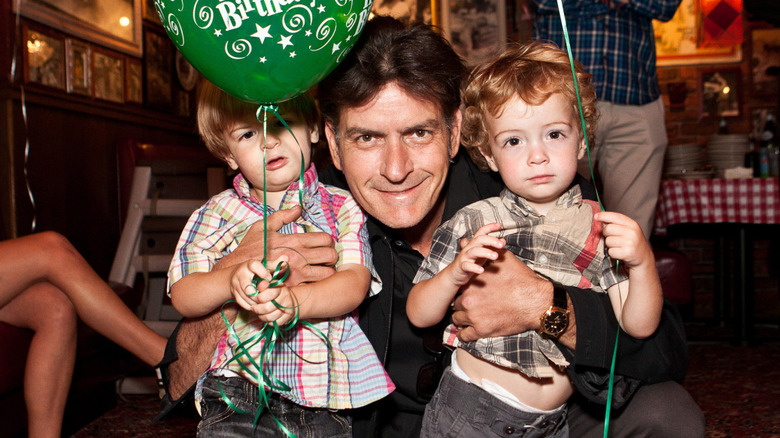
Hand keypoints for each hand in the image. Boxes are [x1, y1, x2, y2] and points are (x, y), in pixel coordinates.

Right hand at [215, 206, 337, 284]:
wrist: (239, 273)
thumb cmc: (250, 249)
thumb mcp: (263, 227)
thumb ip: (282, 216)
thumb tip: (298, 208)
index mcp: (294, 240)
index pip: (325, 239)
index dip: (329, 241)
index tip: (324, 245)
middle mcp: (299, 257)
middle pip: (332, 256)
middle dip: (332, 256)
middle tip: (327, 258)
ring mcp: (297, 274)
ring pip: (328, 273)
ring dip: (328, 271)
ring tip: (323, 269)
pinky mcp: (294, 287)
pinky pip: (315, 286)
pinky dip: (318, 283)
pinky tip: (313, 280)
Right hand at [228, 256, 294, 323]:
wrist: (237, 275)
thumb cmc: (256, 271)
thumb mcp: (265, 266)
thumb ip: (275, 264)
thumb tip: (286, 257)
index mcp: (249, 265)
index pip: (254, 266)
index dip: (262, 272)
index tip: (269, 278)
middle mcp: (240, 274)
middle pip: (247, 286)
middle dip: (258, 293)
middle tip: (265, 295)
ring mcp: (235, 284)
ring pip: (245, 296)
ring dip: (256, 301)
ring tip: (263, 301)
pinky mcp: (234, 293)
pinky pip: (242, 302)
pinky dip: (250, 305)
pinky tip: (257, 305)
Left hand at [251, 285, 295, 325]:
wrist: (289, 300)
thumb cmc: (274, 292)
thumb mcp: (268, 286)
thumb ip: (262, 285)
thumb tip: (259, 286)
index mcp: (280, 287)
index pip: (269, 293)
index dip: (259, 298)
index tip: (256, 299)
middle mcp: (285, 297)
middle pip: (267, 308)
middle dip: (257, 309)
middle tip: (253, 307)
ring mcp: (288, 308)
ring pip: (269, 317)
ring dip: (261, 316)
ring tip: (260, 312)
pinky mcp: (288, 317)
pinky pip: (274, 323)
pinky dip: (268, 321)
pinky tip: (267, 316)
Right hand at [447, 223, 504, 285]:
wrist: (455, 274)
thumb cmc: (470, 262)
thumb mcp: (482, 253)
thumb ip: (492, 247)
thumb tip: (503, 241)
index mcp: (474, 243)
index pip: (481, 232)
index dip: (489, 227)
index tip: (499, 225)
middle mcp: (469, 247)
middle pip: (479, 239)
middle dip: (491, 240)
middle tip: (501, 245)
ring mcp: (465, 256)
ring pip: (474, 251)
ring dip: (486, 252)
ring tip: (495, 256)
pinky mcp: (462, 266)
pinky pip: (467, 265)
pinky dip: (474, 267)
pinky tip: (482, 270)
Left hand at [451, 249, 551, 341]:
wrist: (535, 302)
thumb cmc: (521, 280)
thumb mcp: (503, 259)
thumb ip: (483, 251)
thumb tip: (467, 240)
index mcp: (471, 282)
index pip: (458, 288)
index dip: (464, 291)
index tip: (470, 294)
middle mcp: (468, 299)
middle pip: (455, 305)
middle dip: (463, 305)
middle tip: (473, 306)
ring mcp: (474, 316)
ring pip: (457, 320)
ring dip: (464, 319)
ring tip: (473, 318)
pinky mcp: (482, 331)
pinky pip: (464, 336)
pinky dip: (466, 334)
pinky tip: (472, 331)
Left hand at [595, 211, 652, 269]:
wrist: (644, 257)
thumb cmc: (632, 242)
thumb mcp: (629, 230)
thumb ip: (617, 223)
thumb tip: (599, 217)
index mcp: (632, 224)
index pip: (615, 216)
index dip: (604, 216)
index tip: (596, 216)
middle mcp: (632, 232)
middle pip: (608, 229)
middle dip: (606, 234)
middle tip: (613, 238)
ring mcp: (630, 242)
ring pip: (608, 241)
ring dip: (610, 245)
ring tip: (618, 246)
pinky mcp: (627, 253)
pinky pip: (611, 251)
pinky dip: (613, 253)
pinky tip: (620, 253)